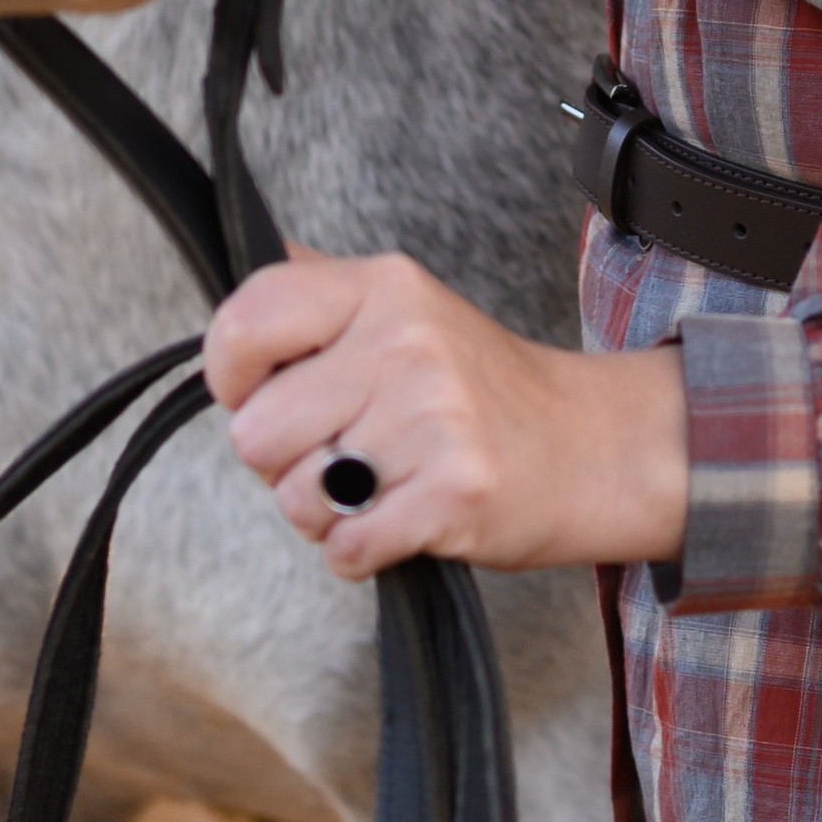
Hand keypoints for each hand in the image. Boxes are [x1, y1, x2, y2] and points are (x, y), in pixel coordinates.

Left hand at [204, 248, 689, 579]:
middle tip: (346, 448)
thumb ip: (320, 288)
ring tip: (382, 483)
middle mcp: (405, 343)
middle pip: (255, 433)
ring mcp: (432, 418)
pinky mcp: (453, 493)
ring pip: (296, 499)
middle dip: (285, 461)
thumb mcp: (406, 306)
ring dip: (326, 512)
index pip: (246, 319)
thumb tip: (235, 268)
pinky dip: (361, 553)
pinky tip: (402, 519)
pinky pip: (345, 550)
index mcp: (384, 288)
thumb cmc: (481, 387)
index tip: (261, 393)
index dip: (230, 374)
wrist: (591, 444)